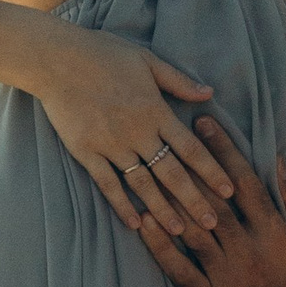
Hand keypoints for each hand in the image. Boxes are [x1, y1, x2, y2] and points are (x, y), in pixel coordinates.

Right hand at [27, 30, 236, 236]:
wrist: (56, 60)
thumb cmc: (103, 54)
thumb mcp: (147, 60)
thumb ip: (179, 81)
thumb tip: (210, 94)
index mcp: (156, 111)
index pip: (191, 148)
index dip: (212, 171)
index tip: (228, 191)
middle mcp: (138, 132)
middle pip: (172, 173)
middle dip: (194, 200)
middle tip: (212, 224)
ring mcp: (111, 145)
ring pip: (143, 184)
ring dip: (162, 210)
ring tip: (180, 232)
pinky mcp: (87, 152)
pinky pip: (108, 184)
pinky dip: (121, 205)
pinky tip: (134, 224)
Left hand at [135, 119, 285, 286]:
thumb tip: (279, 159)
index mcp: (274, 231)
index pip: (244, 181)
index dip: (223, 150)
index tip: (204, 123)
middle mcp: (248, 250)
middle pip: (212, 200)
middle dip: (188, 165)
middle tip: (166, 134)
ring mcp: (226, 276)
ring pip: (192, 230)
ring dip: (168, 199)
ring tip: (146, 167)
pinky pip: (177, 267)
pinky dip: (158, 244)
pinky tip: (141, 221)